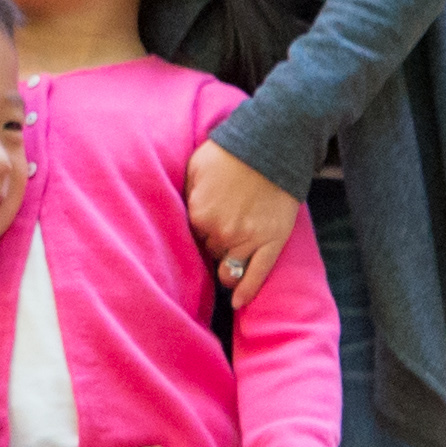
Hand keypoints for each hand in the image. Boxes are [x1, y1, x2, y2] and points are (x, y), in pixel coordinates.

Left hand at [187, 141, 305, 306]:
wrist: (272, 143)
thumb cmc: (229, 152)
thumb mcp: (194, 169)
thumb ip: (184, 197)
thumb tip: (173, 216)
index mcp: (198, 215)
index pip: (189, 239)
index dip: (196, 233)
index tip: (201, 229)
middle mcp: (221, 232)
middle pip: (209, 253)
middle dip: (212, 246)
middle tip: (220, 233)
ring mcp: (248, 239)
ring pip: (229, 268)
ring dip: (226, 266)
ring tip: (228, 263)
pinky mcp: (272, 241)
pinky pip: (257, 275)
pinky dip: (247, 291)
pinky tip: (239, 303)